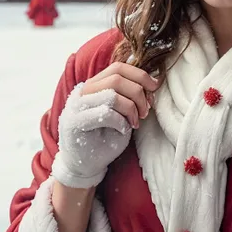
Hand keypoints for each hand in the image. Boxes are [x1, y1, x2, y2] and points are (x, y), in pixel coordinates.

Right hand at [52, 63, 161, 188]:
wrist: (86, 163)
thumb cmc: (107, 136)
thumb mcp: (123, 111)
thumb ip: (130, 94)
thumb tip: (153, 82)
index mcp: (95, 84)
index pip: (118, 68)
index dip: (140, 75)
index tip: (155, 87)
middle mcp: (84, 91)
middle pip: (117, 78)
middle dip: (138, 94)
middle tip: (146, 110)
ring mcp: (77, 106)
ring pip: (112, 95)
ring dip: (131, 108)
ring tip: (136, 121)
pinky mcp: (76, 122)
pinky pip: (105, 113)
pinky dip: (121, 121)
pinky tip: (124, 129)